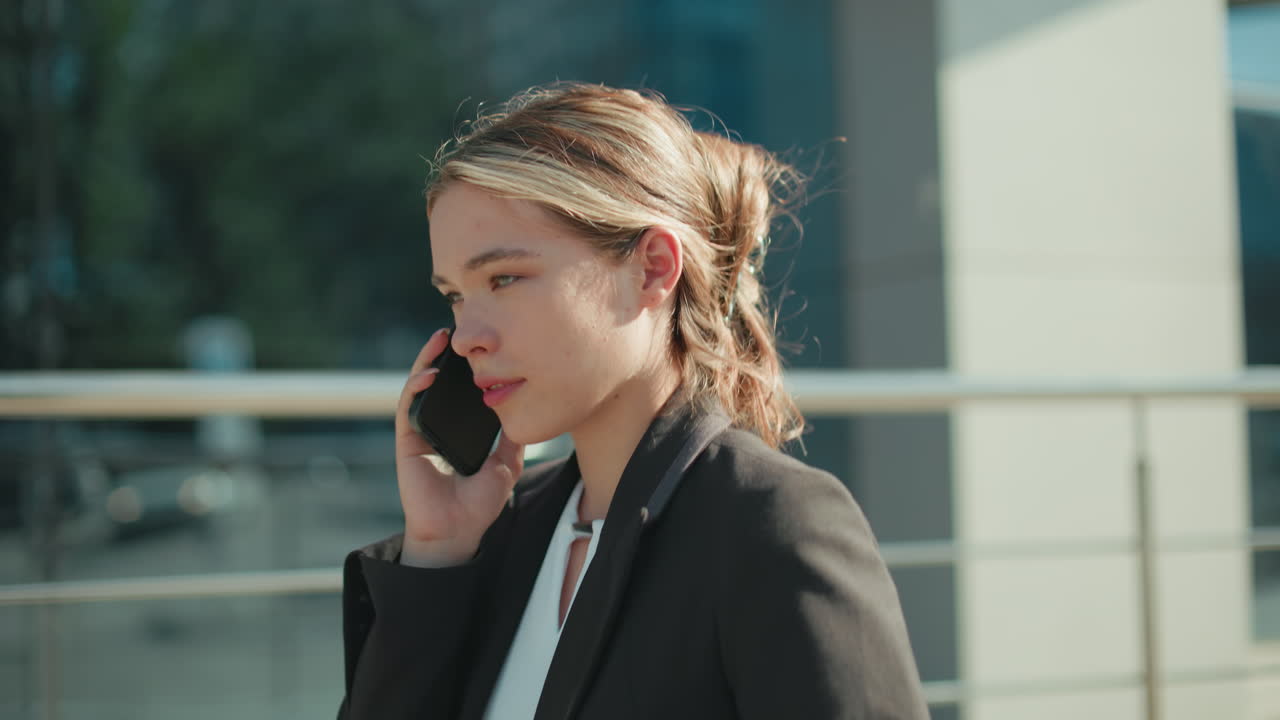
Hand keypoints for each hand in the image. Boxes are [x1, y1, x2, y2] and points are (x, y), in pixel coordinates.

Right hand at [393, 328, 524, 566]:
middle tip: (456, 329)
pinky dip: (416, 389)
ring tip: (440, 340)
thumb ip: (513, 437)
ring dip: (427, 361)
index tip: (481, 343)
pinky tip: (429, 374)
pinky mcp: (407, 442)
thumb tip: (530, 409)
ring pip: (419, 388)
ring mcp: (420, 432)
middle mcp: (438, 426)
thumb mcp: (506, 463)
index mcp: (459, 430)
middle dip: (445, 354)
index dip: (467, 366)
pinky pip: (408, 409)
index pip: (461, 390)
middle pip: (439, 383)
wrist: (458, 532)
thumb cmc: (479, 504)